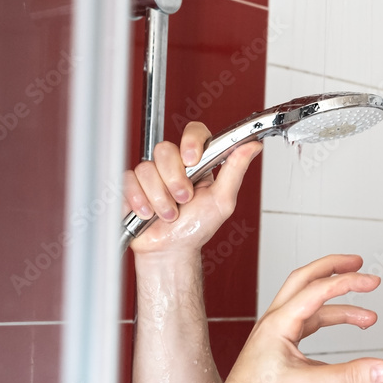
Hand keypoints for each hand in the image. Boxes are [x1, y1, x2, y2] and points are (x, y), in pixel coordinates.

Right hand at [122, 121, 261, 257]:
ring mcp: (151, 174)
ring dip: (160, 198)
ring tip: (169, 214)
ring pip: (147, 168)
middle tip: (183, 200)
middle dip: (175, 180)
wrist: (171, 250)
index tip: (192, 160)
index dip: (190, 141)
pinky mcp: (131, 185)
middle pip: (165, 150)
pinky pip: (129, 181)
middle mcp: (173, 165)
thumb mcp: (222, 200)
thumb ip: (235, 170)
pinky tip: (149, 214)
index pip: (194, 132)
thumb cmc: (197, 227)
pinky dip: (141, 202)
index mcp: (197, 163)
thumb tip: (253, 146)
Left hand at [198, 255, 382, 382]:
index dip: (348, 282)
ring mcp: (275, 333)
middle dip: (333, 269)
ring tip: (367, 318)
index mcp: (278, 323)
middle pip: (305, 280)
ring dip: (338, 306)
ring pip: (308, 305)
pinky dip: (327, 322)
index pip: (317, 290)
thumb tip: (382, 369)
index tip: (371, 281)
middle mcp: (274, 322)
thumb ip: (350, 376)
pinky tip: (342, 336)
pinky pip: (306, 324)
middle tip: (357, 264)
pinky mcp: (278, 346)